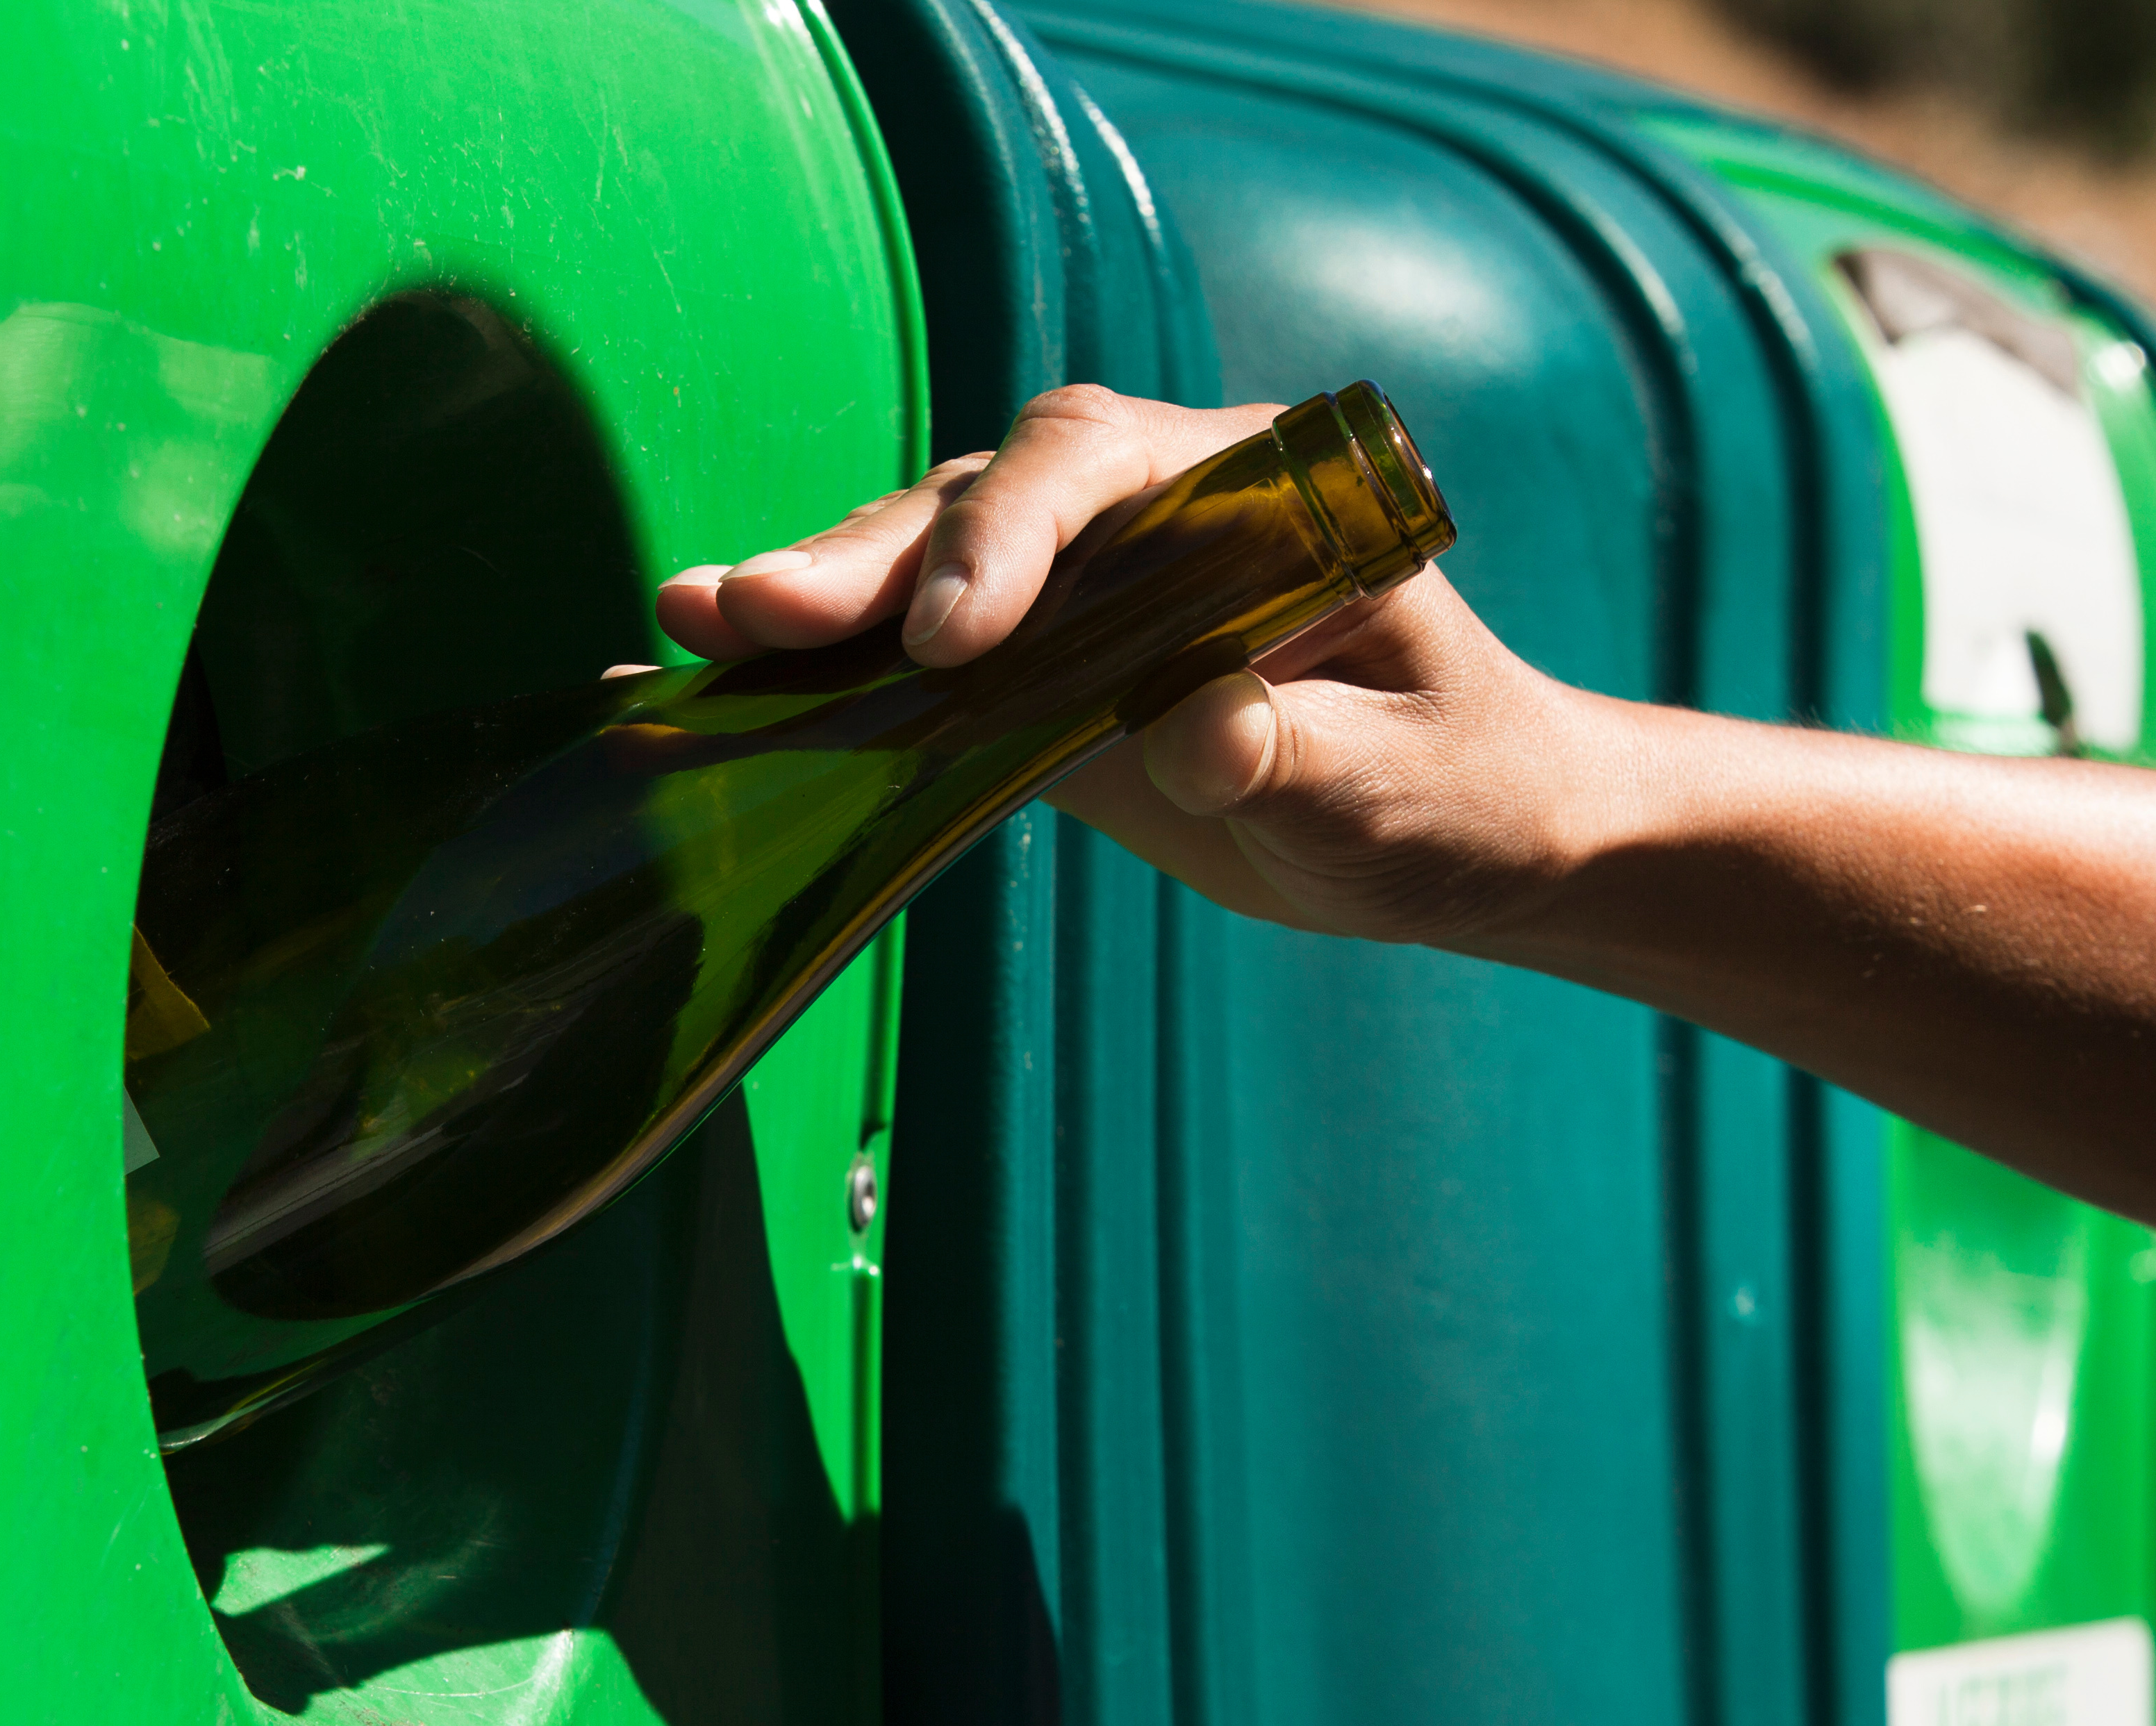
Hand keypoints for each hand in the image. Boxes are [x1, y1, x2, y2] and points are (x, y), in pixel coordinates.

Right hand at [661, 383, 1621, 948]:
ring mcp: (1082, 586)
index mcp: (1257, 491)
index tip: (959, 637)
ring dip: (819, 599)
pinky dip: (826, 669)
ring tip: (695, 623)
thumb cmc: (1456, 792)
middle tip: (757, 612)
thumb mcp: (1395, 789)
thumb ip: (1297, 754)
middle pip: (988, 498)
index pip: (1109, 465)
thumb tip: (1196, 726)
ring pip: (928, 559)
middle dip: (871, 557)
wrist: (1459, 830)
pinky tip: (716, 674)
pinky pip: (915, 653)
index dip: (1016, 537)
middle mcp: (1151, 509)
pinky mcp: (1035, 669)